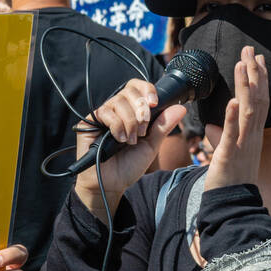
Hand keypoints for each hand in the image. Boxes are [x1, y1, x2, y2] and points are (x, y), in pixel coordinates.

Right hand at [74, 79, 185, 212]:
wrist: (113, 183)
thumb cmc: (129, 165)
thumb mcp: (151, 145)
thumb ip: (163, 126)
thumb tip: (180, 108)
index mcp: (132, 112)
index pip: (137, 87)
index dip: (146, 89)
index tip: (154, 103)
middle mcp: (117, 110)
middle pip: (129, 91)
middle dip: (141, 110)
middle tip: (143, 130)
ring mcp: (103, 115)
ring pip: (118, 101)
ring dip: (130, 122)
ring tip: (131, 140)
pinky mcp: (90, 122)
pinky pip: (106, 112)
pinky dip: (117, 126)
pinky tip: (119, 139)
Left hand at [204, 46, 267, 191]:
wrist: (230, 205)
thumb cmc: (227, 180)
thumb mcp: (224, 154)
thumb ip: (221, 137)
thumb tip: (212, 127)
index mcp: (251, 134)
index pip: (259, 101)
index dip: (259, 79)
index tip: (256, 58)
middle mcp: (252, 136)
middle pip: (257, 99)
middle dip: (254, 73)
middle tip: (250, 50)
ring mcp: (243, 145)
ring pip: (248, 111)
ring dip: (245, 87)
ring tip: (242, 65)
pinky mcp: (230, 156)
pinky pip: (233, 134)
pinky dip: (233, 117)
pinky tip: (232, 102)